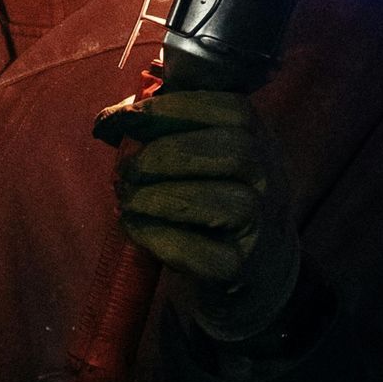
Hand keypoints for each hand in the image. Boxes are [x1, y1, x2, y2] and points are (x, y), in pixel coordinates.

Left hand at [92, 89, 301, 345]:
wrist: (251, 273)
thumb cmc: (213, 202)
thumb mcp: (204, 155)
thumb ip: (167, 128)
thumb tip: (111, 118)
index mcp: (260, 139)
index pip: (232, 109)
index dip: (173, 108)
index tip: (121, 118)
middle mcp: (271, 178)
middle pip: (234, 151)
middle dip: (165, 154)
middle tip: (125, 169)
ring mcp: (262, 226)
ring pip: (223, 202)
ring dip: (159, 196)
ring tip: (126, 198)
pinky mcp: (239, 268)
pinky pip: (201, 251)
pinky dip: (158, 236)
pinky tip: (134, 227)